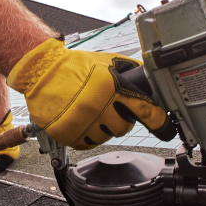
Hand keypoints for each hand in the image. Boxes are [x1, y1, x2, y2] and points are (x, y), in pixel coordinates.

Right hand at [7, 38, 175, 149]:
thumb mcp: (106, 61)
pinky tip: (80, 122)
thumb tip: (149, 81)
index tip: (164, 127)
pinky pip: (86, 144)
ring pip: (104, 137)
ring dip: (101, 128)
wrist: (41, 71)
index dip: (158, 122)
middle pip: (123, 128)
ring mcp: (82, 121)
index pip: (144, 111)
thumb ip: (129, 71)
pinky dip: (85, 135)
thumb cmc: (73, 66)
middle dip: (119, 120)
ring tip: (90, 113)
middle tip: (109, 110)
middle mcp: (98, 106)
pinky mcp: (67, 133)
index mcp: (112, 87)